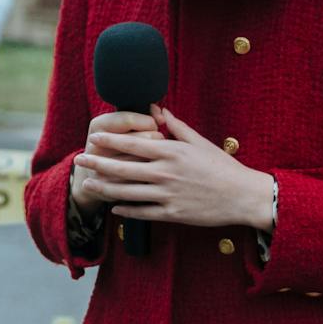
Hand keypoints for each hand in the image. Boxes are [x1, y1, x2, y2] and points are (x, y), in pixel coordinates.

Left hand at [72, 105, 275, 231]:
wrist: (243, 196)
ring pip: (127, 192)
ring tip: (88, 184)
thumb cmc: (222, 166)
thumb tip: (157, 109)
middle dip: (98, 163)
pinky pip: (142, 212)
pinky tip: (113, 207)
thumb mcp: (199, 142)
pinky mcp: (172, 214)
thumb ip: (176, 125)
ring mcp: (168, 195)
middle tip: (79, 160)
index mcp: (172, 152)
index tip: (94, 136)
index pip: (133, 143)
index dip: (110, 140)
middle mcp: (166, 173)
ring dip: (105, 188)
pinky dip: (125, 210)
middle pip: (123, 168)